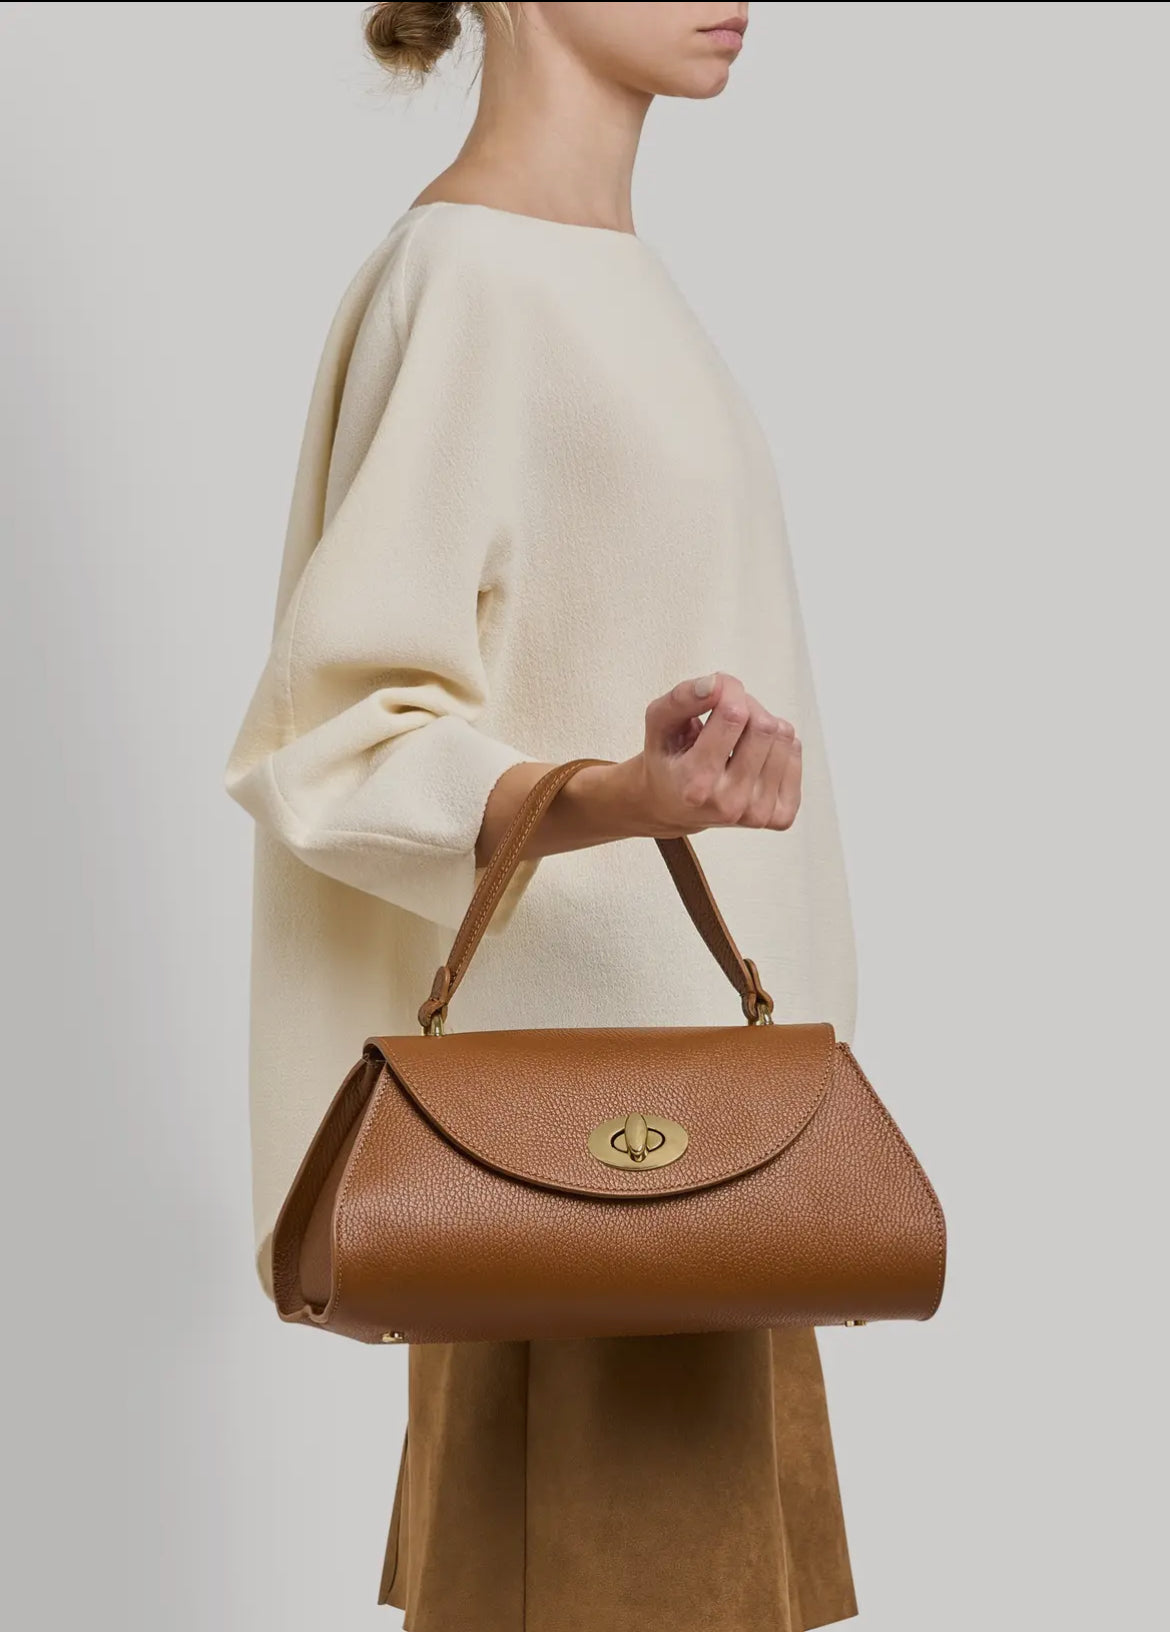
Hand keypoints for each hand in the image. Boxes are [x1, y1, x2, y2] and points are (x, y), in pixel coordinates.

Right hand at [618, 672, 802, 837]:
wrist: (673, 807)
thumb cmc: (668, 761)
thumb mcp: (659, 725)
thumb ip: (681, 699)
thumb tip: (717, 683)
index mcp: (694, 784)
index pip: (733, 715)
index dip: (730, 689)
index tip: (719, 687)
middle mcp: (728, 804)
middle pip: (764, 726)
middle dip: (748, 706)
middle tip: (728, 713)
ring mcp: (757, 814)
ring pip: (785, 738)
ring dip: (763, 724)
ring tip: (738, 736)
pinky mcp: (779, 816)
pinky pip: (795, 754)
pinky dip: (778, 745)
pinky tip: (754, 755)